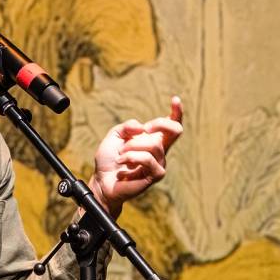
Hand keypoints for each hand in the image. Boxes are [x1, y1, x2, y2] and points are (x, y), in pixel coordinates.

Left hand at [89, 95, 183, 211]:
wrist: (102, 180)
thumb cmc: (109, 159)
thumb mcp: (115, 135)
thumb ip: (128, 126)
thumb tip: (143, 128)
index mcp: (152, 139)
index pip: (172, 125)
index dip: (177, 111)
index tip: (175, 99)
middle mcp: (160, 150)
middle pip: (175, 129)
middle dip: (160, 123)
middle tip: (145, 129)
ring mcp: (160, 163)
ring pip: (154, 144)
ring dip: (132, 146)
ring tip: (121, 155)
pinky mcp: (156, 175)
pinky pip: (147, 159)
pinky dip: (131, 157)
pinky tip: (122, 163)